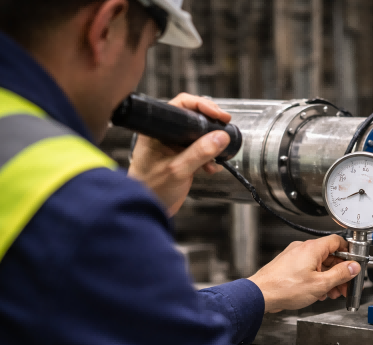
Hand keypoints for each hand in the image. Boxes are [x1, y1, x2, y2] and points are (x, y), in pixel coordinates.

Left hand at [127, 93, 231, 215]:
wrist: (147, 210)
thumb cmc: (151, 189)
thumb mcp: (178, 170)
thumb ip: (199, 153)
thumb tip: (220, 137)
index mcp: (157, 130)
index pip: (181, 106)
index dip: (201, 106)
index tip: (219, 114)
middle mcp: (165, 135)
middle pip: (193, 118)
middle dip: (211, 124)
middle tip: (225, 126)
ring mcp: (174, 146)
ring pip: (199, 135)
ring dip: (212, 143)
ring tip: (219, 153)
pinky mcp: (181, 158)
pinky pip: (200, 151)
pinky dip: (209, 158)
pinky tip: (211, 168)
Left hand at [249, 235, 360, 313]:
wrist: (260, 294)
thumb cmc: (285, 288)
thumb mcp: (320, 284)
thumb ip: (340, 274)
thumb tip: (353, 267)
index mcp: (313, 248)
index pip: (338, 241)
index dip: (349, 252)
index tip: (354, 263)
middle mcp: (303, 248)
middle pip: (329, 255)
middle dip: (339, 272)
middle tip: (345, 285)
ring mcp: (294, 256)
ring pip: (319, 264)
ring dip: (328, 278)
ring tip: (332, 292)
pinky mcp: (288, 265)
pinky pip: (308, 268)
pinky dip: (316, 279)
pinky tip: (318, 292)